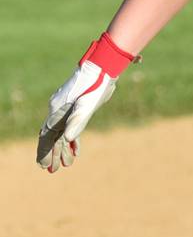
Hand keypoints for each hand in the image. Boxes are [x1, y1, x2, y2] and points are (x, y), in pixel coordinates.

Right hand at [37, 33, 136, 172]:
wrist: (104, 66)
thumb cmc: (97, 84)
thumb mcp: (88, 103)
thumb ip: (78, 120)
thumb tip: (68, 139)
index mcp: (58, 110)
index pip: (47, 135)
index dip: (45, 150)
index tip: (43, 165)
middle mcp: (59, 109)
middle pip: (53, 135)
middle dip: (53, 153)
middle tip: (53, 170)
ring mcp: (66, 107)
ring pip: (61, 131)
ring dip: (62, 148)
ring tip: (65, 164)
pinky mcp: (75, 106)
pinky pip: (70, 125)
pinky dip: (72, 138)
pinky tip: (75, 149)